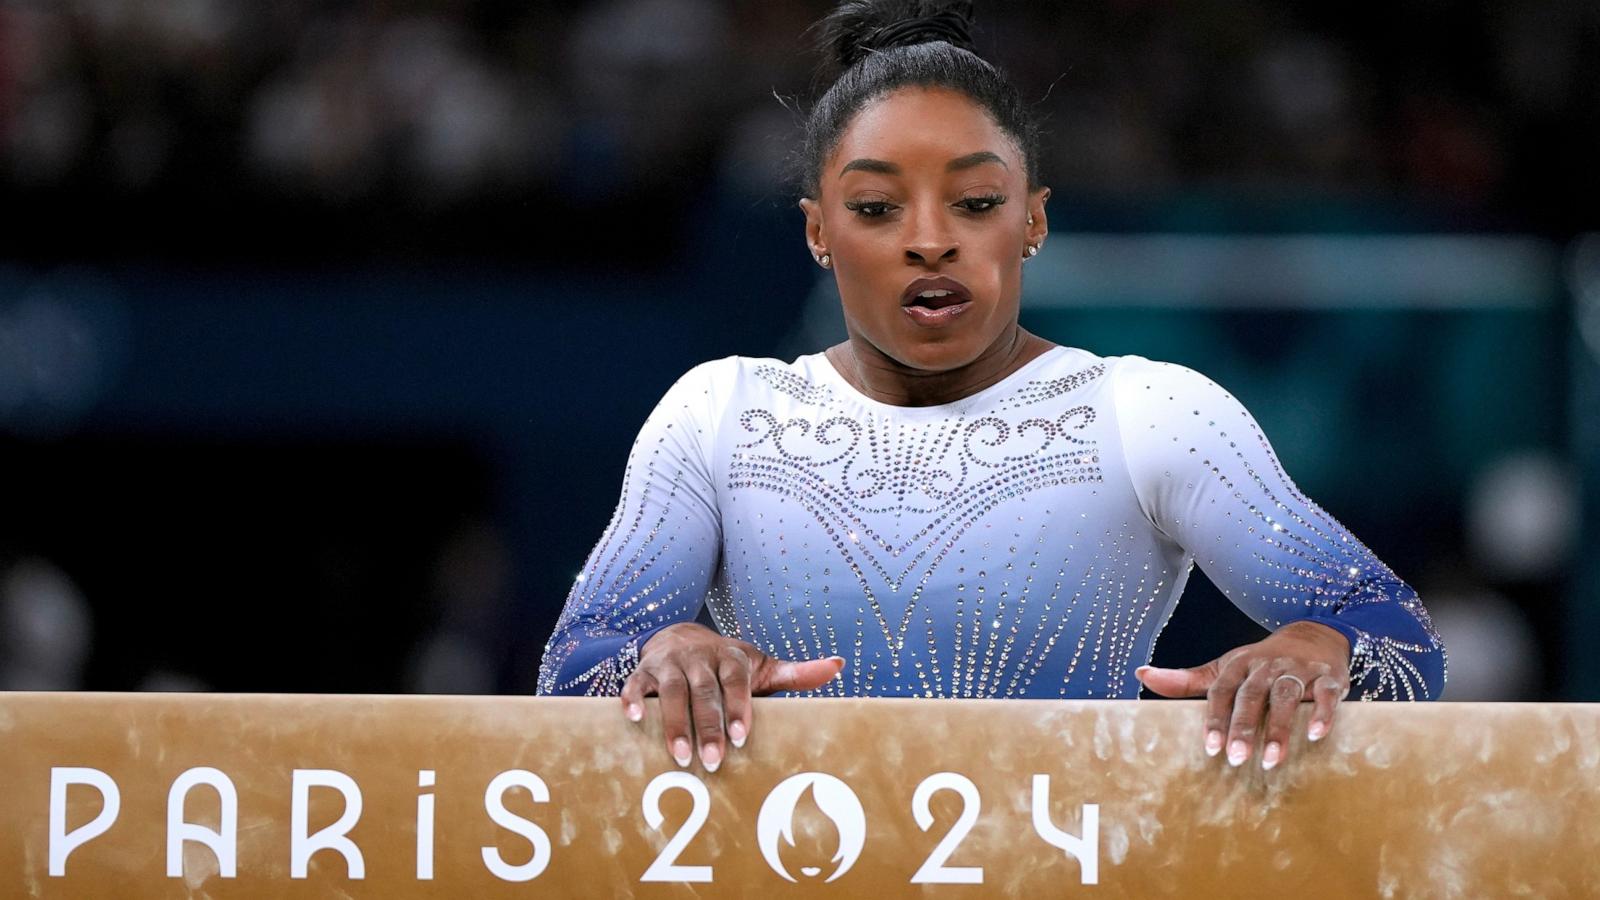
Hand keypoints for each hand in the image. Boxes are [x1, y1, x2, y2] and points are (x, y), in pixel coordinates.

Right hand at [620, 623, 844, 770]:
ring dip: (673, 723)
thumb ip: (795, 673)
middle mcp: (699, 657)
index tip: (741, 736)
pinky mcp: (644, 670)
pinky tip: (631, 719)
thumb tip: (837, 666)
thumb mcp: (761, 667)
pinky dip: (631, 699)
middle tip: (712, 761)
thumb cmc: (728, 665)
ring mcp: (670, 663)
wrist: (682, 636)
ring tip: (680, 756)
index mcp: (730, 658)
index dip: (738, 707)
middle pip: (704, 691)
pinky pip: (635, 683)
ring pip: (670, 691)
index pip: (735, 681)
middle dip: (707, 726)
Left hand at [1135, 621, 1351, 769]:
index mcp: (1237, 665)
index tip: (1209, 748)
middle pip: (1251, 696)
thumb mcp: (1223, 668)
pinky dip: (1322, 713)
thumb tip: (1142, 675)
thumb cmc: (1259, 663)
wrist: (1312, 635)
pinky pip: (1326, 694)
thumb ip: (1186, 679)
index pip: (1221, 692)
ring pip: (1285, 697)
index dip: (1215, 719)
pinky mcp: (1327, 676)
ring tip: (1271, 759)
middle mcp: (1265, 665)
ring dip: (1279, 728)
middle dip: (1243, 728)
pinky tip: (1314, 735)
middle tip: (1237, 760)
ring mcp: (1297, 670)